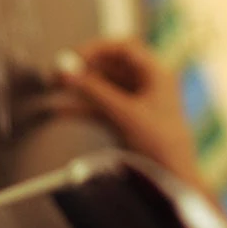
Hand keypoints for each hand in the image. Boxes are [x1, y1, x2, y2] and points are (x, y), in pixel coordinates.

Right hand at [58, 39, 207, 197]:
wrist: (174, 179)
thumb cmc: (162, 145)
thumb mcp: (126, 114)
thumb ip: (95, 92)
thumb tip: (68, 74)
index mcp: (156, 74)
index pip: (124, 48)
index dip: (97, 49)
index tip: (73, 56)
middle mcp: (146, 85)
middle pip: (110, 67)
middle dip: (82, 69)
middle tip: (57, 73)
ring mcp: (135, 104)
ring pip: (101, 88)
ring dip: (78, 88)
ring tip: (53, 88)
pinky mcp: (125, 122)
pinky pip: (99, 108)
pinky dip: (81, 108)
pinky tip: (59, 110)